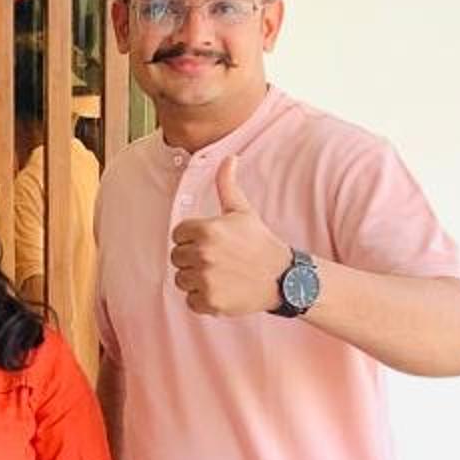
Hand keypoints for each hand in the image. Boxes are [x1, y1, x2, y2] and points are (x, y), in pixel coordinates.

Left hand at [170, 155, 291, 317]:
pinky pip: (190, 301)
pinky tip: (222, 290)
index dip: (192, 238)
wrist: (283, 277)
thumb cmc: (260, 242)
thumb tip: (229, 158)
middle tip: (219, 260)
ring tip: (220, 275)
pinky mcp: (210, 301)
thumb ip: (227, 184)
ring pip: (181, 280)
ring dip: (196, 280)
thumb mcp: (243, 211)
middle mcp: (203, 254)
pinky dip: (203, 300)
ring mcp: (205, 280)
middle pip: (176, 257)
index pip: (177, 234)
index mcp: (206, 230)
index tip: (213, 242)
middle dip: (193, 259)